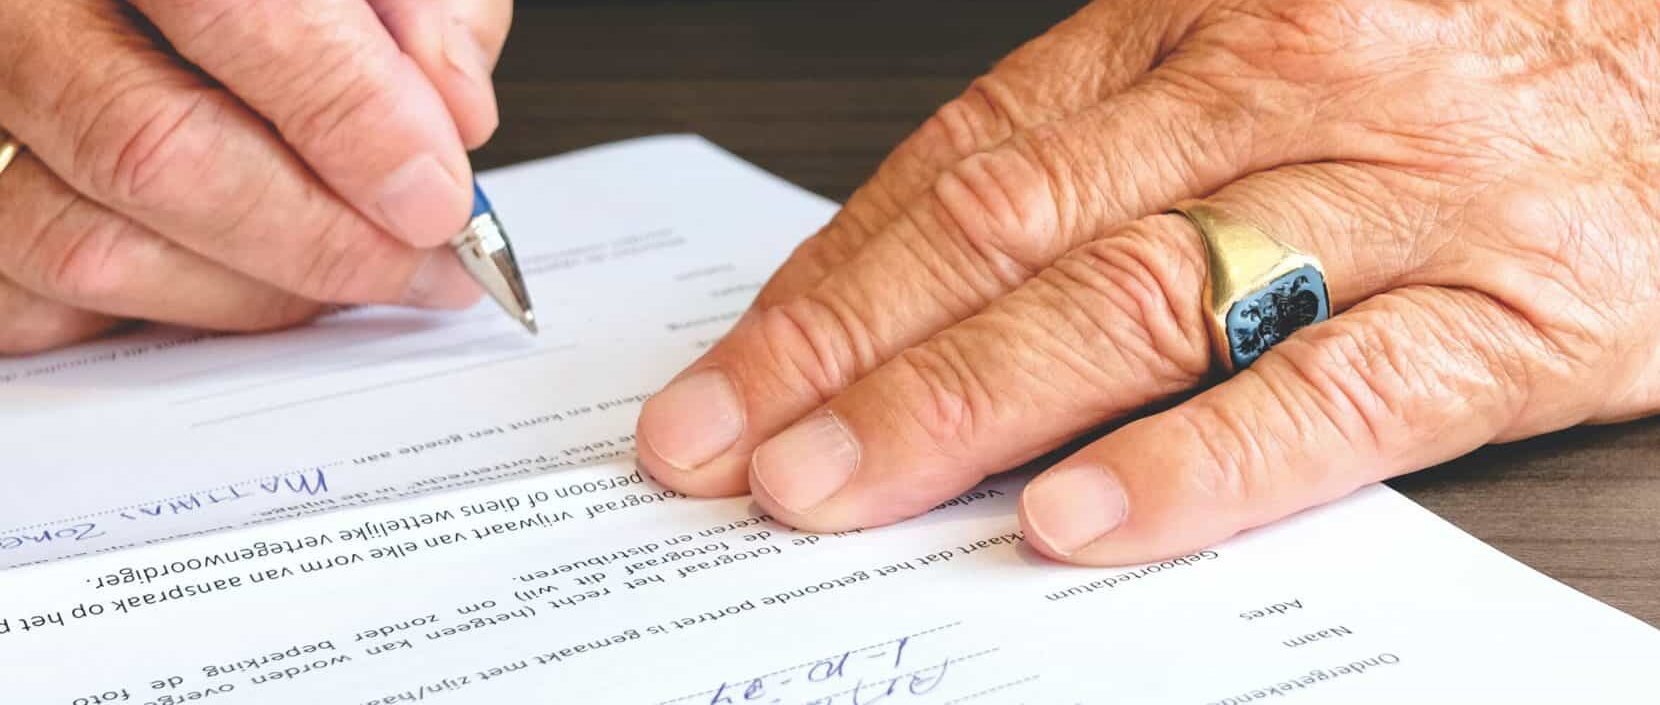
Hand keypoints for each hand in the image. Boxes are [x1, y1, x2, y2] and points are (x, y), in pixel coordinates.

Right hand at [0, 0, 512, 352]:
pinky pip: (38, 308)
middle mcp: (23, 13)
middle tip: (423, 262)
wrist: (146, 4)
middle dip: (323, 239)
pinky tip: (240, 274)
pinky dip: (160, 313)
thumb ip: (419, 9)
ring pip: (94, 248)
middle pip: (157, 152)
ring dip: (255, 291)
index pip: (243, 12)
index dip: (355, 118)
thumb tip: (455, 115)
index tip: (440, 196)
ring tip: (352, 272)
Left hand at [636, 0, 1659, 564]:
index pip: (961, 166)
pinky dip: (1198, 464)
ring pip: (1138, 305)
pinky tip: (1083, 519)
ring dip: (965, 408)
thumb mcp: (1261, 52)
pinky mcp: (1513, 310)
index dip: (828, 282)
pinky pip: (1335, 395)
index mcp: (1192, 24)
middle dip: (846, 357)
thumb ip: (1105, 151)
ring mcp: (1393, 198)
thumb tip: (919, 275)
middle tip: (728, 450)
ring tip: (842, 488)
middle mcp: (1274, 91)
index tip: (731, 377)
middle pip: (1014, 236)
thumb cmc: (1463, 49)